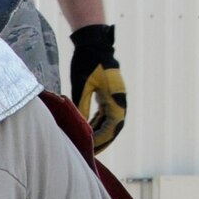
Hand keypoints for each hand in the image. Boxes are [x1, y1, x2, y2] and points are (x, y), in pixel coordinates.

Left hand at [67, 23, 126, 151]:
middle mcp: (119, 99)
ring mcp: (115, 97)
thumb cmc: (87, 64)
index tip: (93, 149)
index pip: (113, 125)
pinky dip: (98, 122)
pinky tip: (88, 130)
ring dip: (100, 132)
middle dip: (103, 140)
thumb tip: (80, 125)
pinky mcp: (109, 94)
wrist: (94, 45)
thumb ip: (82, 106)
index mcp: (115, 98)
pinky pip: (105, 113)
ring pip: (110, 120)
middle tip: (91, 153)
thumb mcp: (82, 87)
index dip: (103, 139)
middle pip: (113, 126)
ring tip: (88, 145)